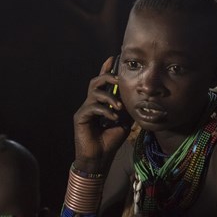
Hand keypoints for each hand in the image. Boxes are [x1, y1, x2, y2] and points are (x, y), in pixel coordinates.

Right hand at [73, 57, 130, 171]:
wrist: (99, 159)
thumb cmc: (110, 142)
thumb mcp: (123, 122)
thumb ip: (126, 109)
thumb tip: (136, 98)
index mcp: (100, 103)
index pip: (102, 83)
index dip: (106, 69)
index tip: (113, 58)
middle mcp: (90, 104)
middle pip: (96, 81)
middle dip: (108, 77)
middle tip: (119, 80)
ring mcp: (84, 110)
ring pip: (94, 92)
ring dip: (110, 97)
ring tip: (119, 107)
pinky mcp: (80, 117)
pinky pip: (93, 107)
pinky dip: (105, 111)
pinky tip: (112, 118)